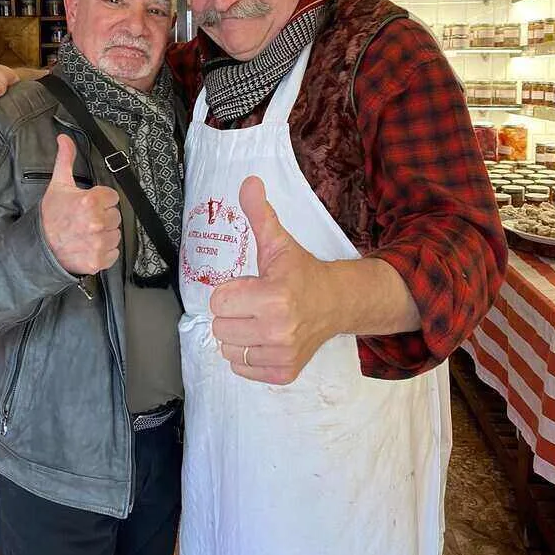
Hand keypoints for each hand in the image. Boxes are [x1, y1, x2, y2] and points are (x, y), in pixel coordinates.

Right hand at [41, 135, 121, 274]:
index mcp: (90, 201)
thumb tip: (64, 137)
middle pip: (115, 216)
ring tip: (86, 234)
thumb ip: (66, 159)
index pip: (112, 197)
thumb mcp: (58, 184)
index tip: (88, 204)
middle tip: (85, 220)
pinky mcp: (98, 261)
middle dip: (103, 217)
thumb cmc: (50, 215)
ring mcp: (98, 243)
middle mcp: (97, 222)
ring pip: (115, 234)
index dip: (101, 200)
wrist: (38, 247)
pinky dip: (104, 252)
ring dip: (104, 234)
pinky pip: (113, 253)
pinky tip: (89, 246)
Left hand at [210, 176, 332, 384]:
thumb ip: (259, 213)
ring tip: (258, 322)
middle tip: (254, 304)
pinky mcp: (284, 373)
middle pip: (220, 327)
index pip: (218, 302)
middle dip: (233, 314)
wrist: (336, 303)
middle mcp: (278, 330)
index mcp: (273, 297)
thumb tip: (248, 181)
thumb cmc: (301, 273)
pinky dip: (247, 356)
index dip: (230, 291)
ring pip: (227, 349)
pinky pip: (241, 368)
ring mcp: (281, 355)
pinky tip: (264, 339)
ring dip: (238, 336)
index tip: (250, 286)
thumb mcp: (278, 243)